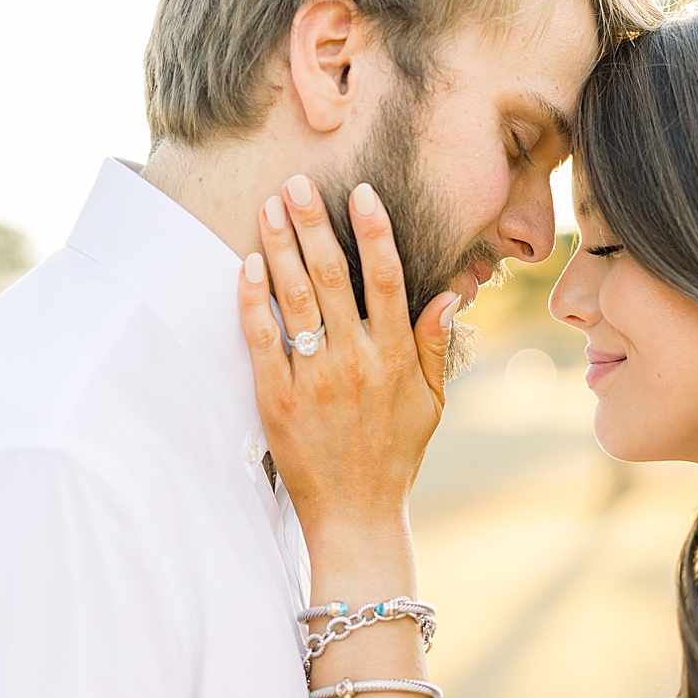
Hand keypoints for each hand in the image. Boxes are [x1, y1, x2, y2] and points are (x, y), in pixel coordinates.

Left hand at [237, 174, 459, 561]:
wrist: (356, 514)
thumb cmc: (395, 455)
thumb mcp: (431, 401)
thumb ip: (435, 344)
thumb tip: (449, 291)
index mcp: (396, 356)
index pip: (388, 278)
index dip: (373, 231)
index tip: (359, 191)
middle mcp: (358, 361)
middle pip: (334, 277)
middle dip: (314, 224)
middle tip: (296, 183)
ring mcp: (316, 380)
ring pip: (297, 300)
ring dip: (281, 248)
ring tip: (269, 208)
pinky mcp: (278, 399)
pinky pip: (263, 341)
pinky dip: (254, 301)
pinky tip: (247, 267)